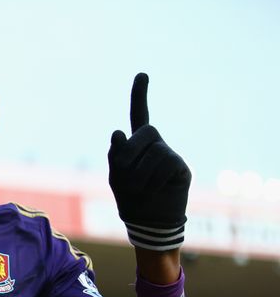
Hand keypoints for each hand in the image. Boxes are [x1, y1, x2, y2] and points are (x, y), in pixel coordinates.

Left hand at [108, 73, 190, 250]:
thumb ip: (115, 155)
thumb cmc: (130, 198)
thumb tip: (118, 131)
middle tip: (124, 175)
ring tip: (137, 190)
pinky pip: (165, 166)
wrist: (149, 222)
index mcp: (136, 144)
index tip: (142, 74)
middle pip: (146, 132)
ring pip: (154, 153)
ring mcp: (170, 155)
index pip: (139, 114)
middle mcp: (155, 145)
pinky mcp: (181, 168)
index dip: (140, 95)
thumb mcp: (116, 177)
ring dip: (139, 175)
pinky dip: (152, 181)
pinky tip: (152, 191)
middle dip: (130, 154)